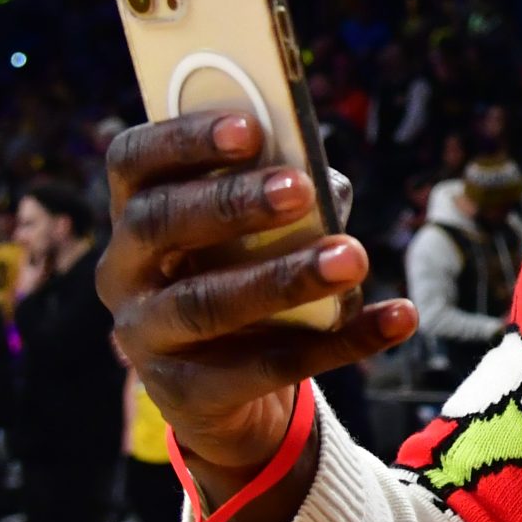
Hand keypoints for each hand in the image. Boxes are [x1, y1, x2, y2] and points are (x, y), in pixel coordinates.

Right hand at [101, 111, 416, 471]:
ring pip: (208, 304)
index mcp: (134, 216)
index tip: (250, 126)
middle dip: (232, 203)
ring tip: (353, 257)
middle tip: (301, 189)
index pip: (134, 162)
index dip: (184, 139)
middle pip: (161, 225)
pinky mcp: (187, 395)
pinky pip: (269, 367)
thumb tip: (330, 188)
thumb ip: (281, 202)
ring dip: (285, 278)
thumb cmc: (236, 280)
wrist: (219, 393)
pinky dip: (342, 342)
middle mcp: (124, 274)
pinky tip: (398, 317)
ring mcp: (147, 339)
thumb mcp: (248, 238)